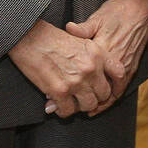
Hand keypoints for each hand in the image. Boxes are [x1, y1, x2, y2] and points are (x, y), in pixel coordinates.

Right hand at [8, 20, 124, 118]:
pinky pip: (68, 111)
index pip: (119, 73)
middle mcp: (90, 68)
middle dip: (94, 97)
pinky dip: (63, 111)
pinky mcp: (60, 91)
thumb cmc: (50, 37)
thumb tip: (98, 76)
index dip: (116, 85)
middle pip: (103, 94)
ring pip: (88, 105)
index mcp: (97, 53)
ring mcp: (76, 80)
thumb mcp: (79, 39)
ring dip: (79, 106)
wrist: (28, 36)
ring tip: (70, 101)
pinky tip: (57, 105)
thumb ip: (92, 57)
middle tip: (83, 96)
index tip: (109, 90)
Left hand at [65, 0, 147, 115]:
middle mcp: (115, 62)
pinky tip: (105, 101)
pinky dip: (113, 97)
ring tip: (87, 110)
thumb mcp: (98, 17)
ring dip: (100, 103)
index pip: (86, 74)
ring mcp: (125, 66)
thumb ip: (83, 28)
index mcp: (104, 50)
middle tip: (70, 106)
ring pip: (112, 92)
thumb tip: (68, 28)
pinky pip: (122, 88)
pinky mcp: (132, 67)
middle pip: (98, 88)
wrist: (141, 9)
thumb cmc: (118, 12)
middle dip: (84, 99)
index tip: (62, 93)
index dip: (73, 86)